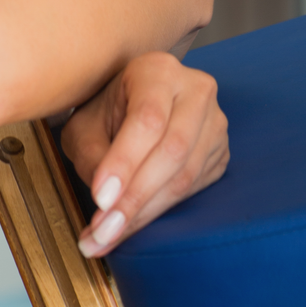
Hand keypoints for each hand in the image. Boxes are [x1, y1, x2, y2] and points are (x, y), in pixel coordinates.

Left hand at [61, 52, 228, 255]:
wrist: (134, 104)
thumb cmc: (107, 110)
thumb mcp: (85, 123)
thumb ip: (91, 155)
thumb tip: (107, 198)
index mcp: (158, 71)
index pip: (147, 119)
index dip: (125, 162)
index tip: (100, 198)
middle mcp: (194, 91)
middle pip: (171, 150)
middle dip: (134, 197)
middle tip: (102, 230)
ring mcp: (214, 123)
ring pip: (185, 175)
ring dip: (145, 213)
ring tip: (107, 236)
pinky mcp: (220, 153)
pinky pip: (194, 189)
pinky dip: (160, 213)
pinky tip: (131, 225)